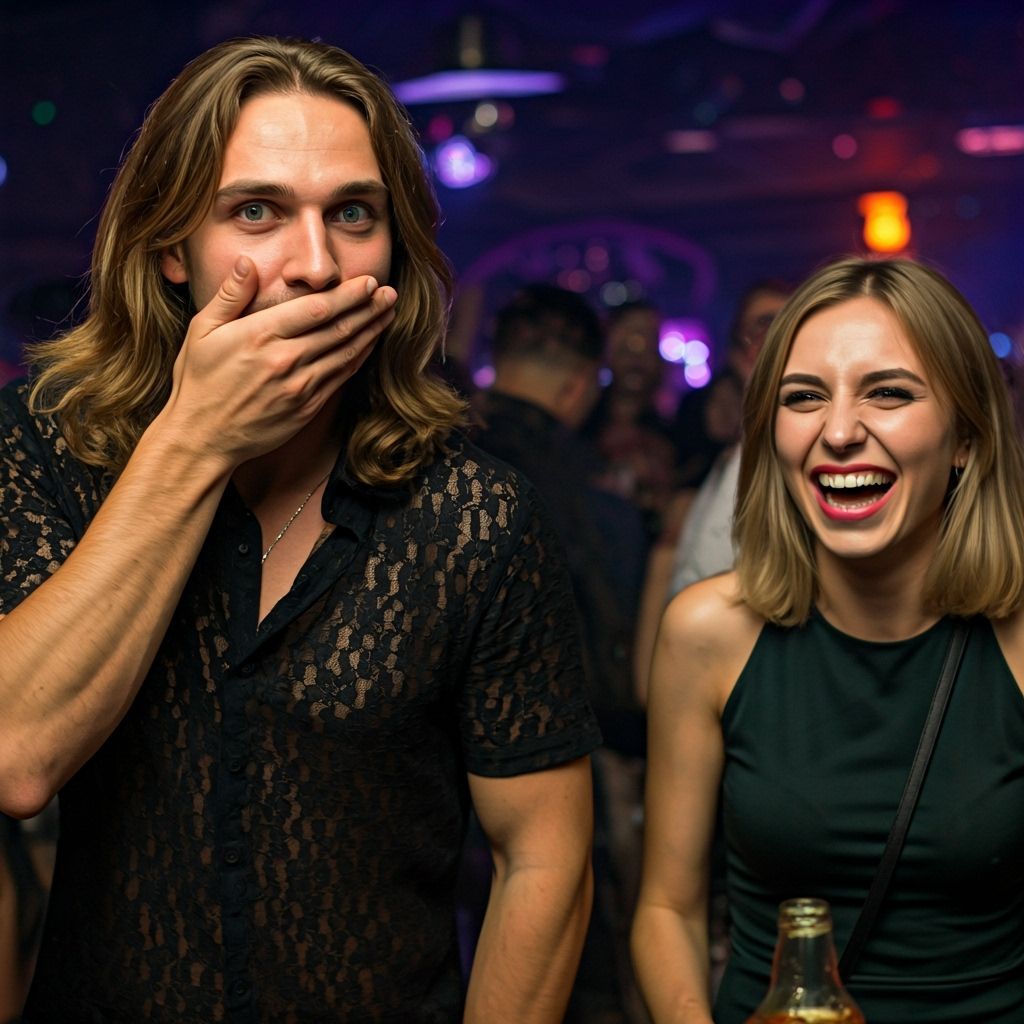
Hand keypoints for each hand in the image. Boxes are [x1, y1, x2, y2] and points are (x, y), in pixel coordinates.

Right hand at [161, 256, 395, 468]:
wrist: (203, 438)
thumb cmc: (198, 382)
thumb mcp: (202, 331)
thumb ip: (230, 295)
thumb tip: (247, 263)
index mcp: (260, 336)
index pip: (316, 309)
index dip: (348, 295)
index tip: (369, 281)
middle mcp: (285, 360)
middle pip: (339, 329)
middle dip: (369, 308)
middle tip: (390, 293)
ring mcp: (299, 387)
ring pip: (346, 353)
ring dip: (371, 331)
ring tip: (388, 313)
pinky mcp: (307, 408)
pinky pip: (341, 378)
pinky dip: (359, 358)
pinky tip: (370, 344)